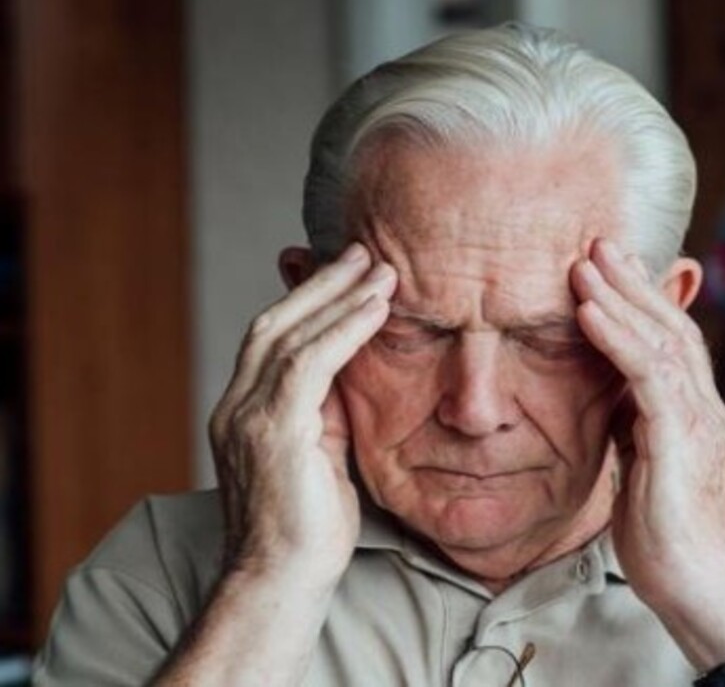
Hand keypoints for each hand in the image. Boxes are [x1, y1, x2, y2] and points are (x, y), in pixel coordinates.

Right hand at [208, 243, 395, 585]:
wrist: (282, 582)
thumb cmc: (309, 529)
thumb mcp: (322, 455)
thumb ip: (328, 411)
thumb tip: (354, 371)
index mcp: (244, 411)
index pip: (271, 338)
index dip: (305, 298)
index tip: (342, 268)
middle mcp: (236, 406)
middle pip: (274, 322)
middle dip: (320, 282)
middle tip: (364, 251)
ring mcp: (247, 417)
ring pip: (288, 333)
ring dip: (338, 295)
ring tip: (380, 268)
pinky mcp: (272, 431)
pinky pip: (309, 362)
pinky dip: (344, 328)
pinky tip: (376, 307)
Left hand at [570, 239, 724, 614]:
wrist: (706, 595)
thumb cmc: (672, 548)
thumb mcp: (645, 477)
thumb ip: (637, 435)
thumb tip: (613, 406)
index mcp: (697, 420)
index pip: (674, 347)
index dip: (644, 305)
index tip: (611, 271)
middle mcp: (706, 411)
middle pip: (674, 329)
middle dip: (635, 283)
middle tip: (599, 242)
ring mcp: (700, 423)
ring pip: (664, 341)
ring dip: (621, 296)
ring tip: (585, 261)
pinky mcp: (682, 442)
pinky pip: (649, 376)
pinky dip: (618, 337)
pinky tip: (589, 311)